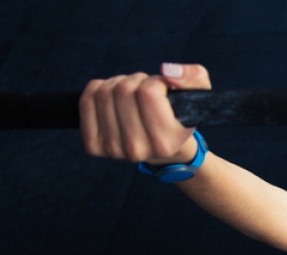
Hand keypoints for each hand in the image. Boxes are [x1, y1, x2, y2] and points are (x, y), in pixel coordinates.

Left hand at [80, 63, 211, 165]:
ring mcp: (113, 150)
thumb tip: (167, 71)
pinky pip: (87, 100)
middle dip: (136, 81)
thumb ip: (193, 77)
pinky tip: (112, 97)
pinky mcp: (94, 146)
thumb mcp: (199, 94)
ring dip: (118, 83)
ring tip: (132, 93)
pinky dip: (98, 89)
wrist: (162, 146)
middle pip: (124, 90)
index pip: (148, 92)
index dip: (156, 82)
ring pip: (104, 92)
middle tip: (145, 90)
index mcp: (165, 143)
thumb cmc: (180, 115)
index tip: (163, 90)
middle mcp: (137, 151)